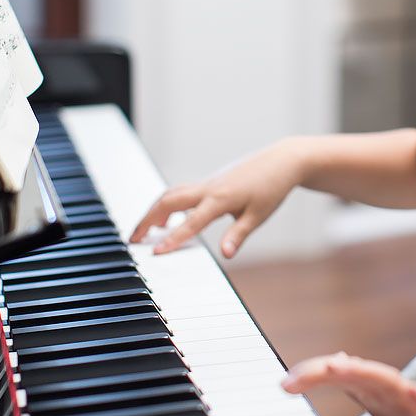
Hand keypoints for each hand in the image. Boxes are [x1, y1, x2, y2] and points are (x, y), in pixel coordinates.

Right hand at [130, 138, 306, 256]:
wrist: (282, 160)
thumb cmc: (272, 187)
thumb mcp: (258, 216)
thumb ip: (238, 235)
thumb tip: (225, 255)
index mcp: (221, 198)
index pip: (191, 222)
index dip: (172, 238)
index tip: (155, 252)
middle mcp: (209, 187)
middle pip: (168, 201)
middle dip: (148, 219)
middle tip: (133, 239)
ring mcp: (208, 182)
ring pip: (172, 193)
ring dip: (155, 210)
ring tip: (145, 230)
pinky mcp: (210, 181)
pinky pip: (182, 191)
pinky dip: (168, 203)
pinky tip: (169, 217)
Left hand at [281, 351, 415, 415]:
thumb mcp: (390, 410)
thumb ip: (362, 387)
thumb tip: (335, 363)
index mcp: (384, 397)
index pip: (346, 379)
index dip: (316, 377)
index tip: (284, 383)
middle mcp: (401, 397)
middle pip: (364, 377)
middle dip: (330, 373)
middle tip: (295, 377)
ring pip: (395, 389)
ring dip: (367, 376)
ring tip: (338, 368)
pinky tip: (410, 391)